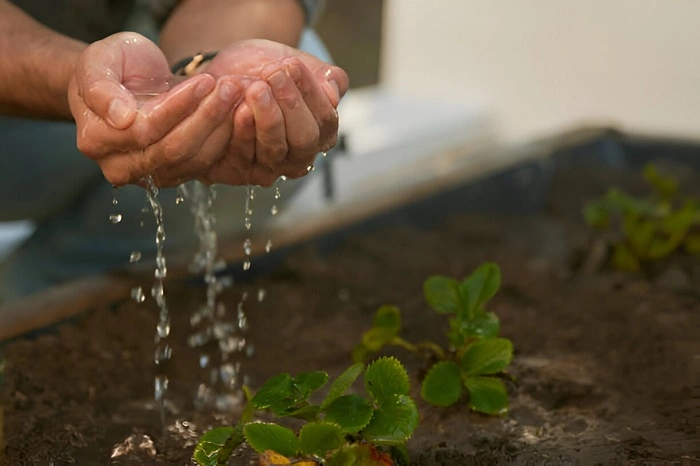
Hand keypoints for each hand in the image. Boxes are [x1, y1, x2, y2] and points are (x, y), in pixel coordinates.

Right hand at [68, 32, 245, 186]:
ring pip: (192, 158)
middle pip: (173, 149)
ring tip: (237, 95)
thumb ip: (101, 87)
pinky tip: (237, 113)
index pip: (145, 130)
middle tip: (231, 87)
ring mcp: (147, 176)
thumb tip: (120, 118)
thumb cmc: (110, 65)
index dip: (178, 106)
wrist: (122, 79)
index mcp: (95, 140)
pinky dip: (224, 138)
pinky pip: (204, 163)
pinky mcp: (173, 175)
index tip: (205, 80)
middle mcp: (118, 166)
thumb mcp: (96, 61)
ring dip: (220, 127)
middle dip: (207, 116)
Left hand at [200, 39, 349, 186]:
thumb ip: (326, 77)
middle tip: (274, 75)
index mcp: (321, 135)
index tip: (293, 65)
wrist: (228, 75)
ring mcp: (270, 167)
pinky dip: (242, 131)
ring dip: (267, 118)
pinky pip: (243, 155)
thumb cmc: (269, 72)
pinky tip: (239, 108)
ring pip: (274, 149)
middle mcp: (299, 157)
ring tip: (256, 88)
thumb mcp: (300, 66)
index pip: (325, 120)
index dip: (311, 92)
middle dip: (291, 105)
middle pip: (304, 139)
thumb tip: (333, 91)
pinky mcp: (240, 171)